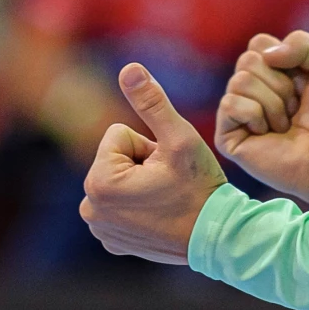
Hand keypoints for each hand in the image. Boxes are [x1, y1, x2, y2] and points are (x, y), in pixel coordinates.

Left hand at [80, 63, 226, 263]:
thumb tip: (129, 68)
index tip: (167, 168)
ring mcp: (101, 229)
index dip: (147, 145)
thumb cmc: (199, 186)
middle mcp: (90, 208)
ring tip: (167, 199)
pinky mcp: (112, 241)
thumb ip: (152, 101)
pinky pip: (121, 205)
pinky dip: (139, 207)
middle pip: (115, 158)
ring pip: (119, 180)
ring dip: (140, 183)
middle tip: (169, 183)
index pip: (118, 135)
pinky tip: (162, 216)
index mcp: (99, 181)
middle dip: (142, 164)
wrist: (218, 236)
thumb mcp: (178, 138)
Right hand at [215, 31, 308, 201]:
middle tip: (296, 107)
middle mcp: (251, 87)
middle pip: (247, 60)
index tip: (305, 83)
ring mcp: (238, 110)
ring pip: (239, 81)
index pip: (258, 43)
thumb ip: (302, 42)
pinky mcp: (227, 134)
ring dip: (272, 104)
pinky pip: (230, 104)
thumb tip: (266, 56)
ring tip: (285, 123)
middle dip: (281, 84)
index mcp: (272, 67)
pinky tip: (267, 133)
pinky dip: (255, 116)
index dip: (285, 59)